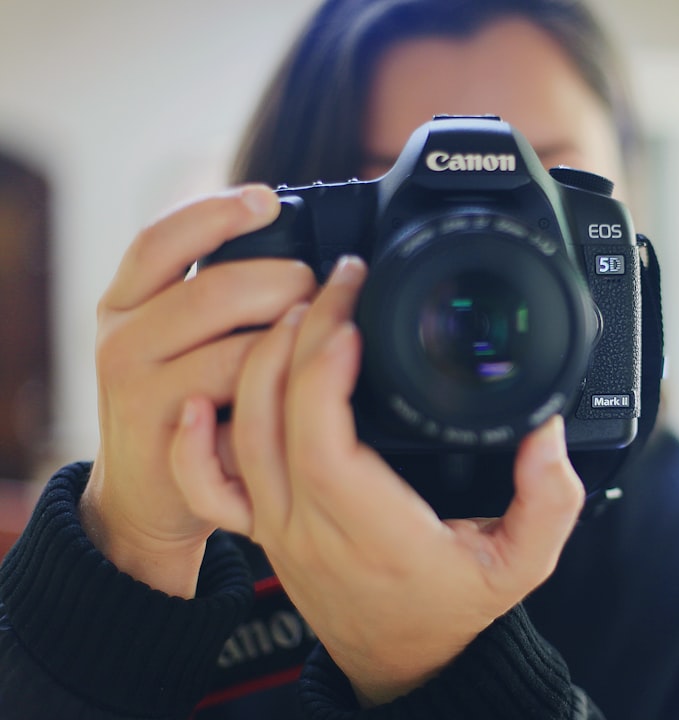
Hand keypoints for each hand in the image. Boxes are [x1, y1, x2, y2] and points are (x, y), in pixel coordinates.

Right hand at [81, 185, 316, 597]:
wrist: (145, 493)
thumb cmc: (179, 401)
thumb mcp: (176, 338)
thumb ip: (212, 294)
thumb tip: (294, 244)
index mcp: (126, 299)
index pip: (162, 238)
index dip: (217, 213)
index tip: (270, 200)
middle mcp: (122, 336)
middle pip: (214, 289)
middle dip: (283, 282)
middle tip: (319, 289)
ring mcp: (137, 387)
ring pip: (237, 347)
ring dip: (292, 337)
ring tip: (318, 336)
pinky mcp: (165, 433)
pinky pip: (241, 399)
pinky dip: (279, 387)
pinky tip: (298, 385)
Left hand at [172, 256, 584, 704]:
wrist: (403, 660)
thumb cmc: (454, 606)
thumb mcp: (525, 563)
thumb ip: (550, 500)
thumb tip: (545, 433)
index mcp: (375, 533)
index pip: (324, 444)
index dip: (326, 373)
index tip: (355, 316)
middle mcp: (314, 529)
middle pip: (275, 422)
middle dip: (300, 338)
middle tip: (337, 283)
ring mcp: (279, 527)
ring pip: (242, 436)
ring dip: (262, 363)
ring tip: (301, 307)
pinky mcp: (263, 526)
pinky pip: (207, 485)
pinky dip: (193, 439)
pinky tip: (203, 394)